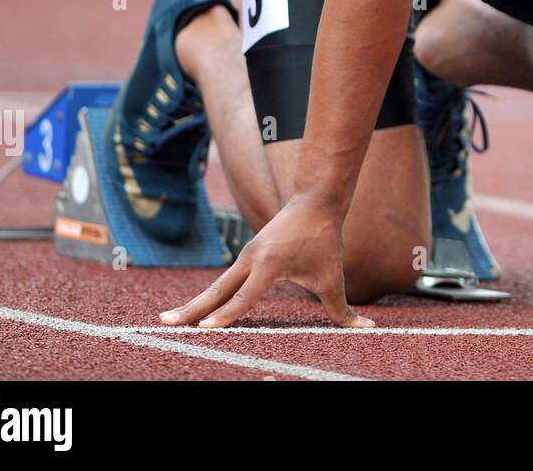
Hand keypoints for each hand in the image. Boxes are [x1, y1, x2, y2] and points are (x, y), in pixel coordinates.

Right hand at [158, 195, 372, 328]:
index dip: (226, 316)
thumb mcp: (333, 277)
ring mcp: (246, 256)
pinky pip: (225, 280)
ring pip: (216, 285)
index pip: (244, 297)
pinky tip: (193, 309)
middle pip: (217, 290)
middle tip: (165, 324)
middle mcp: (251, 259)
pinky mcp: (247, 255)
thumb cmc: (325, 239)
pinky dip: (209, 295)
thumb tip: (367, 330)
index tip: (205, 329)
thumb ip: (343, 309)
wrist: (316, 201)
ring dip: (193, 303)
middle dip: (192, 310)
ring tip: (167, 320)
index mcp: (269, 264)